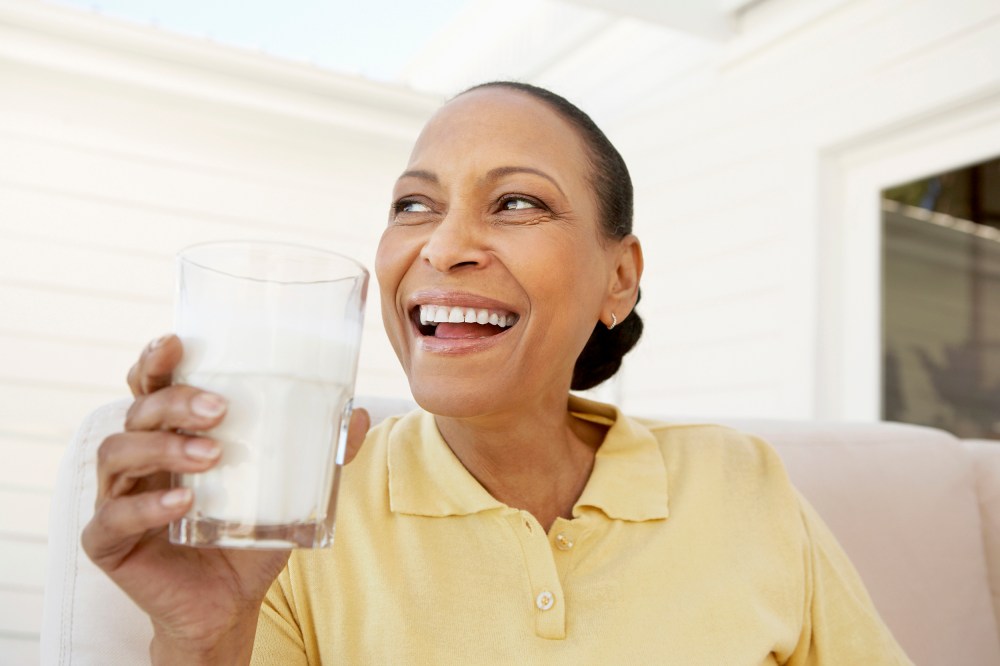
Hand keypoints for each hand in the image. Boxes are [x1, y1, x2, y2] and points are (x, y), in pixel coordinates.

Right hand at [81, 335, 370, 663]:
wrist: (228, 604)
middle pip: (138, 410)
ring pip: (117, 452)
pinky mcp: (106, 541)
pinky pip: (111, 516)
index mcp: (171, 435)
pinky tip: (183, 503)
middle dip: (174, 402)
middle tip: (219, 410)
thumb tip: (359, 414)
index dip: (156, 360)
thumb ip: (321, 455)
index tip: (178, 342)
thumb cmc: (250, 535)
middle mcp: (137, 458)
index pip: (151, 385)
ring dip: (164, 448)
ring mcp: (116, 497)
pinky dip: (146, 506)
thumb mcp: (289, 491)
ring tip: (211, 456)